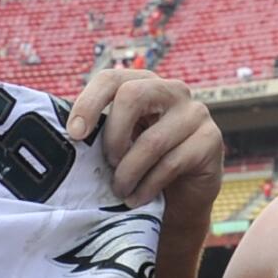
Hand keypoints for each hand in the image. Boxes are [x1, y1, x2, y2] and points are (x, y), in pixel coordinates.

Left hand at [65, 70, 221, 212]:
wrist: (180, 199)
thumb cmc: (141, 167)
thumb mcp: (118, 143)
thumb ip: (98, 131)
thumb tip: (65, 134)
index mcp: (144, 84)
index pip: (111, 79)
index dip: (89, 102)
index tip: (74, 134)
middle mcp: (172, 91)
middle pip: (133, 96)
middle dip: (112, 136)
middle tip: (107, 165)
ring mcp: (196, 113)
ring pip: (152, 140)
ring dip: (128, 173)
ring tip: (120, 191)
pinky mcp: (211, 140)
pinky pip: (171, 164)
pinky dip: (147, 186)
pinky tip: (137, 198)